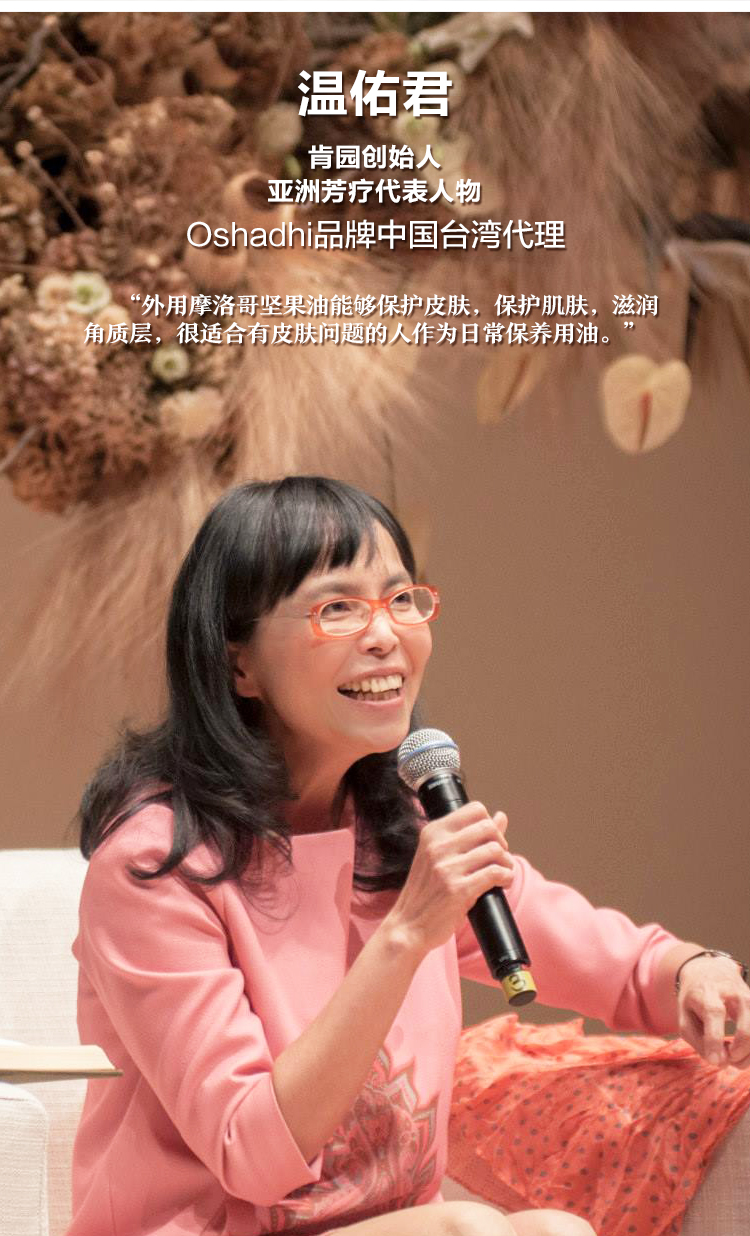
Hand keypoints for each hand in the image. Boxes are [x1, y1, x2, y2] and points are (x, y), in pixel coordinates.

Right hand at [384, 802, 512, 958]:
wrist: (408, 926)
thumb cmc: (426, 892)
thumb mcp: (440, 856)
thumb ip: (471, 835)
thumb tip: (501, 816)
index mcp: (432, 832)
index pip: (475, 809)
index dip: (490, 824)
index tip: (489, 842)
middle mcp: (438, 846)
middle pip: (488, 828)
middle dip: (501, 844)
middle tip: (499, 860)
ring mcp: (447, 868)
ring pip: (495, 850)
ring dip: (506, 863)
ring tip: (502, 873)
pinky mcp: (459, 890)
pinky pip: (495, 873)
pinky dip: (506, 877)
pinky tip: (502, 883)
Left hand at [677, 954, 749, 1068]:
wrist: (710, 971)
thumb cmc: (695, 999)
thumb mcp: (685, 1016)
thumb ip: (698, 1040)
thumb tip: (720, 1062)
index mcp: (707, 992)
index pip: (714, 1013)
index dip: (715, 1039)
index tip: (715, 1061)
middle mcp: (733, 993)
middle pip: (745, 1028)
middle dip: (739, 1052)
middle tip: (727, 1060)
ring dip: (749, 1054)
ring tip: (735, 1058)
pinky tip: (743, 1052)